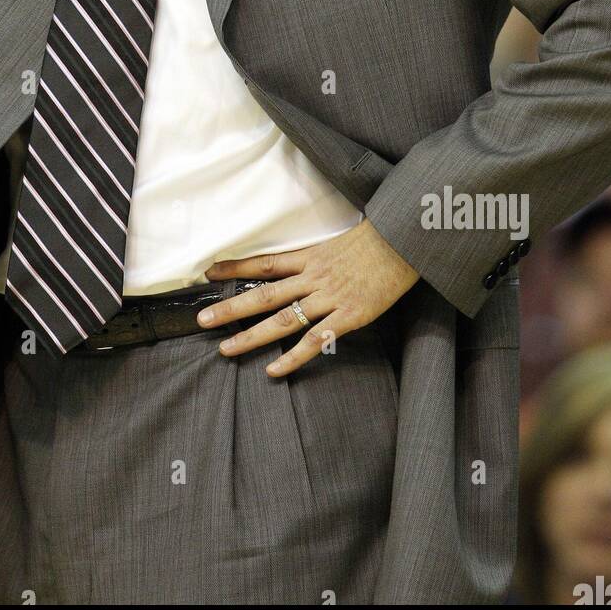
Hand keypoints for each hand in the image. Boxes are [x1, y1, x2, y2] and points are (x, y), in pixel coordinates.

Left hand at [196, 219, 419, 377]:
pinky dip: (293, 357)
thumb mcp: (340, 241)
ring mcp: (330, 298)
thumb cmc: (378, 239)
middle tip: (202, 320)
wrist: (407, 240)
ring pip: (282, 319)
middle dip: (230, 307)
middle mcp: (313, 277)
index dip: (235, 267)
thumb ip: (318, 256)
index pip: (264, 263)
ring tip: (226, 349)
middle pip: (263, 294)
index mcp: (310, 257)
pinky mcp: (349, 316)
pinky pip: (316, 340)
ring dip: (251, 336)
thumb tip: (301, 264)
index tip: (208, 272)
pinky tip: (273, 370)